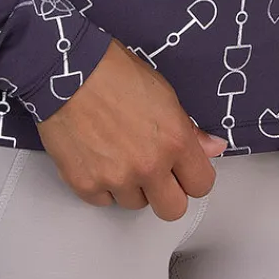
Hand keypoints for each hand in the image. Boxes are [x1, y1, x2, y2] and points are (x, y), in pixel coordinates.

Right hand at [36, 38, 229, 219]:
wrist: (65, 69)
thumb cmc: (111, 71)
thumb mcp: (162, 91)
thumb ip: (189, 128)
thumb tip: (213, 147)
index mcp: (174, 140)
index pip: (201, 185)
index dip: (192, 177)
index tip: (183, 171)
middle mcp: (149, 165)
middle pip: (173, 209)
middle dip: (166, 193)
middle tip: (153, 171)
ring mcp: (116, 179)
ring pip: (135, 204)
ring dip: (131, 186)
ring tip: (117, 153)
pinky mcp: (86, 185)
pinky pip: (103, 201)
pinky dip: (101, 184)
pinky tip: (97, 156)